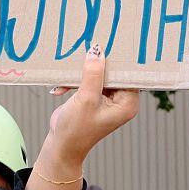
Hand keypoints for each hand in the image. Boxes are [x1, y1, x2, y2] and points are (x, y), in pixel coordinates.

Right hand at [28, 45, 138, 189]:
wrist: (60, 146)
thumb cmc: (76, 129)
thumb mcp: (85, 99)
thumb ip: (92, 74)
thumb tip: (97, 50)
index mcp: (128, 103)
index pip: (128, 74)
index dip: (118, 59)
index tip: (110, 42)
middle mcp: (121, 101)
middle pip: (113, 72)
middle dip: (97, 64)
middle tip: (87, 48)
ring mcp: (108, 99)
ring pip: (99, 75)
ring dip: (82, 74)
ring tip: (67, 77)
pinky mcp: (95, 98)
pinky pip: (88, 81)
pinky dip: (75, 82)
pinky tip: (61, 88)